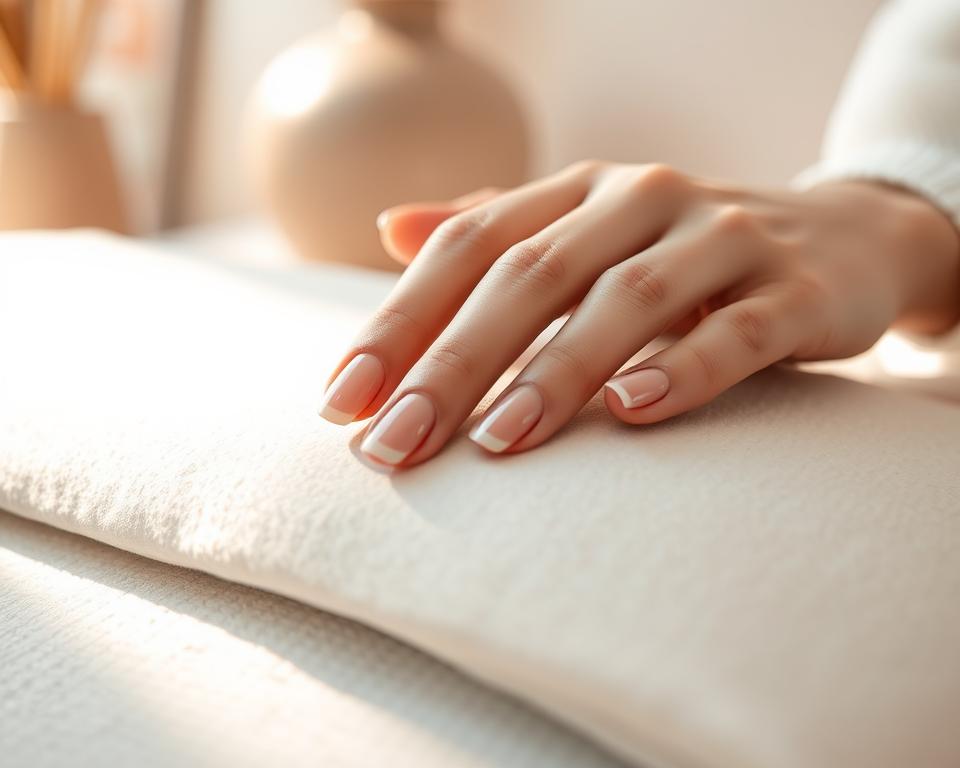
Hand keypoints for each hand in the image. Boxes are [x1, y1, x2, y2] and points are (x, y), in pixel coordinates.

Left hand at [319, 162, 959, 466]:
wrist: (838, 238)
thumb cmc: (683, 253)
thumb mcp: (585, 231)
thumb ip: (494, 230)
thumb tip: (391, 229)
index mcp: (577, 191)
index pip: (468, 246)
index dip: (399, 321)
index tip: (343, 403)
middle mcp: (641, 199)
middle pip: (530, 275)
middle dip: (453, 362)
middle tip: (394, 444)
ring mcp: (721, 236)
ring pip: (625, 300)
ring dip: (554, 372)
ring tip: (495, 441)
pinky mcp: (794, 289)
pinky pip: (734, 330)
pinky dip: (681, 369)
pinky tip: (630, 412)